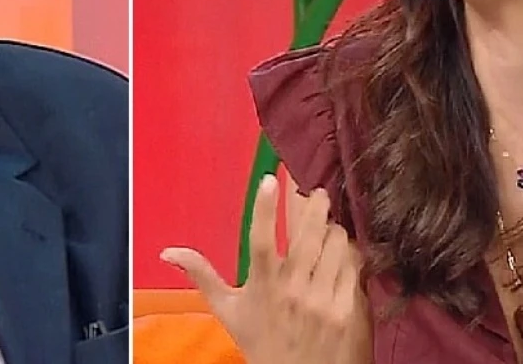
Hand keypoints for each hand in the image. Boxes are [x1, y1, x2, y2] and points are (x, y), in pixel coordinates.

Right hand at [161, 174, 370, 363]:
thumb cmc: (261, 343)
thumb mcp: (227, 311)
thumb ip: (202, 276)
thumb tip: (169, 252)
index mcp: (262, 285)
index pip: (261, 240)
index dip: (264, 208)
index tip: (270, 180)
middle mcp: (292, 290)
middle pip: (307, 235)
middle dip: (315, 207)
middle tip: (318, 193)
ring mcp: (322, 300)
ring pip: (336, 246)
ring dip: (334, 230)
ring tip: (331, 226)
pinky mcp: (346, 310)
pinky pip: (353, 268)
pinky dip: (350, 255)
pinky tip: (345, 253)